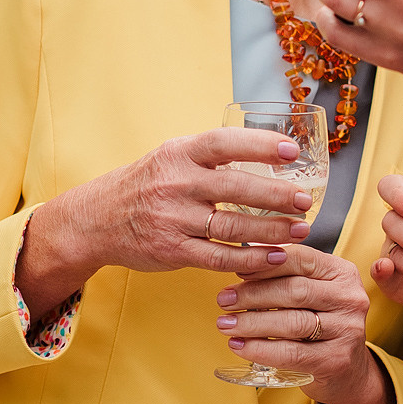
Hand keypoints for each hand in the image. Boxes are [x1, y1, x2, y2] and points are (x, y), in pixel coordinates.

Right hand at [18, 127, 315, 323]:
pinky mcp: (172, 251)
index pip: (224, 144)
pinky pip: (219, 258)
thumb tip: (271, 152)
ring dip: (272, 231)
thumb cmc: (148, 183)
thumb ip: (212, 155)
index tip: (291, 153)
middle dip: (276, 196)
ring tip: (299, 229)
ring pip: (233, 227)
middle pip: (236, 189)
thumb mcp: (172, 156)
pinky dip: (251, 259)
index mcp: (180, 153)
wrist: (97, 220)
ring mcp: (173, 219)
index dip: (260, 146)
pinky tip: (274, 258)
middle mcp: (176, 184)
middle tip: (304, 201)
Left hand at [216, 245, 395, 403]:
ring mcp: (347, 330)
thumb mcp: (313, 292)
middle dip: (253, 294)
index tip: (236, 271)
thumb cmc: (320, 325)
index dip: (265, 264)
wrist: (347, 372)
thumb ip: (286, 273)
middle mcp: (350, 298)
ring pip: (291, 322)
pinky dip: (259, 349)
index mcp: (343, 273)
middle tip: (224, 299)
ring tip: (226, 323)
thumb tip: (246, 256)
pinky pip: (290, 353)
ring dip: (252, 322)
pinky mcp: (335, 360)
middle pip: (294, 290)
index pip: (301, 258)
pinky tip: (239, 346)